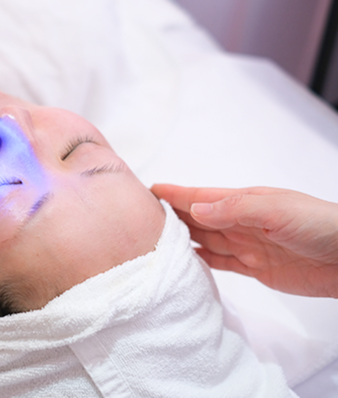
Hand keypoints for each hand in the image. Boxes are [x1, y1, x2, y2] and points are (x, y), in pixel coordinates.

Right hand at [151, 185, 337, 298]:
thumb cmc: (318, 225)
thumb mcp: (276, 210)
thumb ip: (235, 208)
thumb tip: (195, 208)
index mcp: (243, 202)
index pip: (200, 197)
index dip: (174, 194)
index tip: (146, 190)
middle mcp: (239, 221)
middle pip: (197, 218)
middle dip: (170, 215)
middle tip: (139, 217)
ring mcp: (246, 245)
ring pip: (204, 240)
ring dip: (181, 240)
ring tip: (152, 242)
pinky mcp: (254, 268)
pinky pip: (220, 263)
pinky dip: (200, 262)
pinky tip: (183, 263)